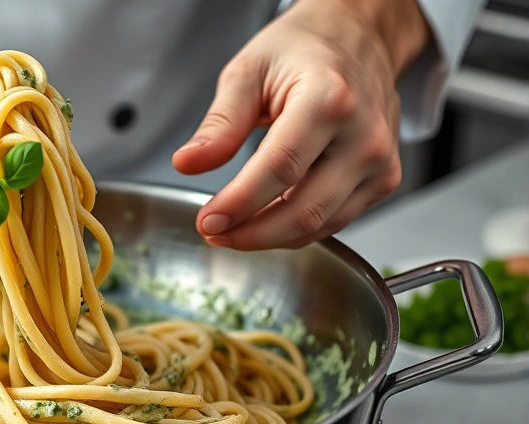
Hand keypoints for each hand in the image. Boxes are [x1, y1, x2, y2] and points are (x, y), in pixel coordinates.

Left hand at [172, 0, 429, 249]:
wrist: (357, 38)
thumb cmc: (303, 51)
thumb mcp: (248, 72)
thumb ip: (220, 124)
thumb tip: (188, 163)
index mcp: (329, 99)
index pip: (279, 169)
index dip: (239, 203)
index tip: (208, 221)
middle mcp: (364, 135)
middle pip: (303, 209)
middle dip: (250, 232)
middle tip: (214, 232)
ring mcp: (379, 162)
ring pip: (319, 225)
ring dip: (270, 237)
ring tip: (232, 228)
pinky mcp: (384, 180)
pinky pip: (334, 222)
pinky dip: (295, 230)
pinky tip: (265, 220)